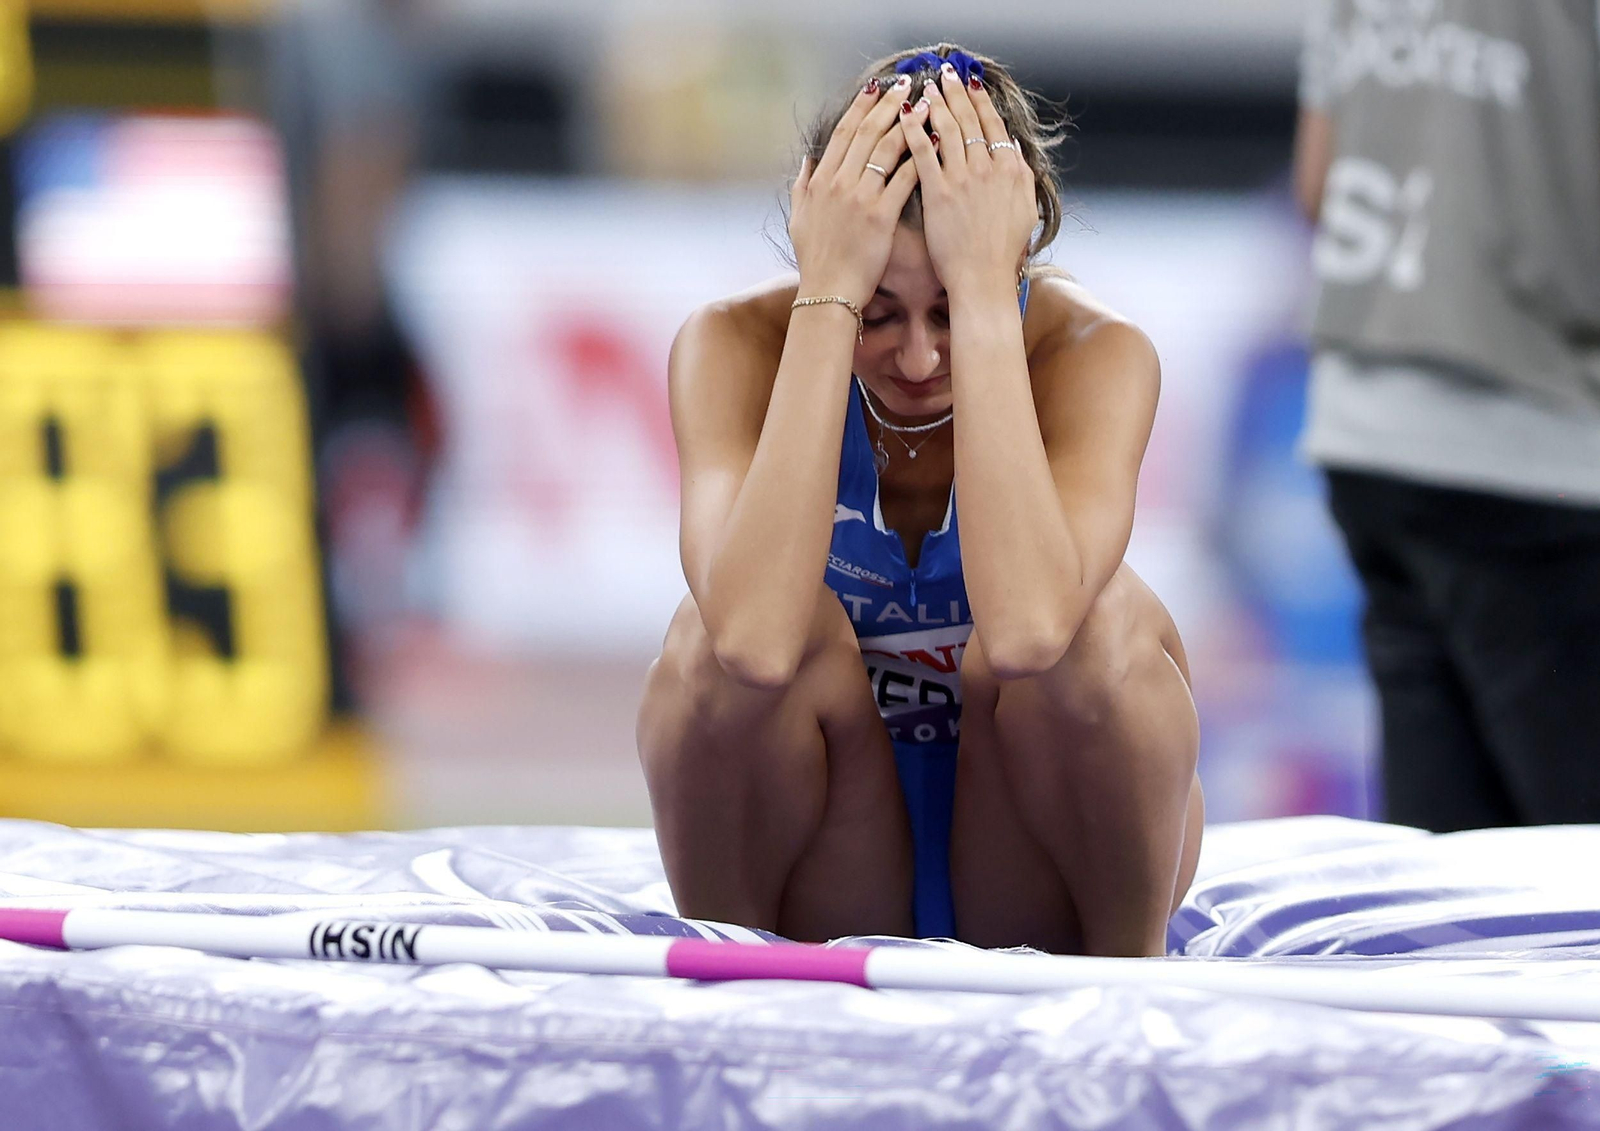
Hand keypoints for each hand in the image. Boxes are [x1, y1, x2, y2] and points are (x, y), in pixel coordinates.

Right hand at [789, 74, 923, 308]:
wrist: (828, 293)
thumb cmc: (815, 260)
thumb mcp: (798, 218)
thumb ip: (802, 185)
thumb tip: (809, 160)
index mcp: (821, 181)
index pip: (843, 134)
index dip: (861, 107)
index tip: (876, 87)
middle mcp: (839, 184)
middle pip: (866, 133)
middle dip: (888, 104)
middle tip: (906, 83)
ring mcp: (859, 199)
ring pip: (886, 150)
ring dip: (907, 123)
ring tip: (926, 104)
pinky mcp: (880, 217)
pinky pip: (903, 180)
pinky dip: (919, 159)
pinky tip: (935, 143)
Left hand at [899, 64, 1036, 294]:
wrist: (983, 280)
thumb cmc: (1002, 253)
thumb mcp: (1026, 210)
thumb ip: (1022, 179)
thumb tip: (1015, 155)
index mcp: (1012, 170)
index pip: (994, 125)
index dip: (981, 101)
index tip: (971, 84)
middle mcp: (989, 168)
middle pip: (970, 120)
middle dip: (957, 93)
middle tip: (945, 73)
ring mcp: (963, 179)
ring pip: (948, 129)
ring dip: (936, 103)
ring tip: (925, 86)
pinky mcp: (939, 193)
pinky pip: (924, 152)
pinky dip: (915, 129)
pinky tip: (906, 114)